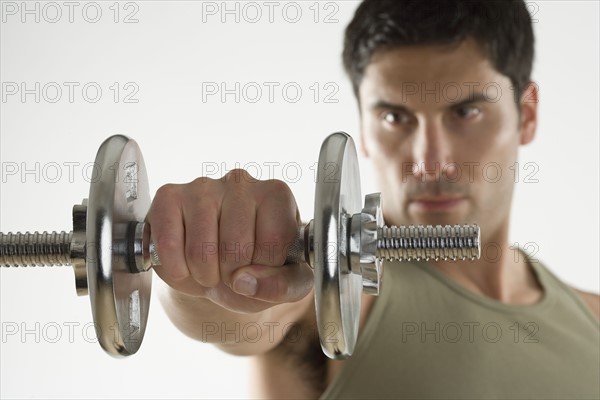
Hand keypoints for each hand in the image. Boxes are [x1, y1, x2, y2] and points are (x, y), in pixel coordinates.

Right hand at [146, 169, 312, 312]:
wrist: (219, 267)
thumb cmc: (258, 267)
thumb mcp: (288, 282)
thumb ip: (283, 286)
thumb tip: (245, 282)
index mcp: (276, 195)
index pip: (274, 241)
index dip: (265, 269)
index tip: (262, 265)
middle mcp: (241, 181)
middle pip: (236, 248)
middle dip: (232, 276)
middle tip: (232, 271)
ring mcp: (203, 186)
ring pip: (201, 250)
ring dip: (205, 276)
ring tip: (211, 268)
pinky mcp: (169, 196)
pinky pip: (168, 245)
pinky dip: (177, 270)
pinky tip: (186, 263)